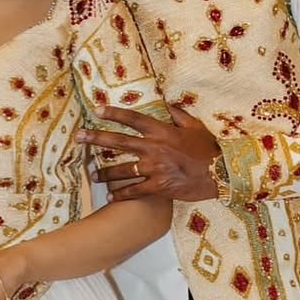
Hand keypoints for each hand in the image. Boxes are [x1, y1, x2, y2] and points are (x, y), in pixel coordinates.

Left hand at [76, 105, 220, 201]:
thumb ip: (177, 114)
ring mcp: (154, 169)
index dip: (114, 114)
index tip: (98, 110)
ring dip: (104, 173)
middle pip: (118, 142)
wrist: (221, 174)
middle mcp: (154, 149)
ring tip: (93, 175)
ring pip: (122, 170)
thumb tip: (165, 103)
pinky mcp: (158, 187)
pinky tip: (111, 197)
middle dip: (96, 139)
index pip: (133, 119)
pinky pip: (134, 191)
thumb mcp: (195, 126)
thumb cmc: (208, 149)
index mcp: (162, 131)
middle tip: (78, 137)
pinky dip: (121, 195)